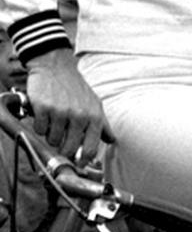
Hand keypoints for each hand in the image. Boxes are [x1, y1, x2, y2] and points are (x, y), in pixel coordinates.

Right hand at [26, 48, 113, 163]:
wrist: (56, 67)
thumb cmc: (76, 88)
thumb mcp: (95, 105)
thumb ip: (103, 125)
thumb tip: (112, 141)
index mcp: (95, 118)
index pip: (91, 149)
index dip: (83, 160)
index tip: (78, 164)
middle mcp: (79, 116)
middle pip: (69, 149)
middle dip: (64, 149)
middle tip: (61, 140)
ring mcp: (61, 112)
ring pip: (52, 140)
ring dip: (50, 134)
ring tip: (54, 121)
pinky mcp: (43, 108)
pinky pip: (39, 129)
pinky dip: (40, 125)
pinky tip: (44, 115)